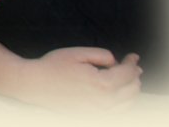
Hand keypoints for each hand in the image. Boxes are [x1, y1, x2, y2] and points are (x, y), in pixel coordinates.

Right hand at [18, 48, 141, 111]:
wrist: (33, 84)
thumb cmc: (52, 66)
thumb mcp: (77, 53)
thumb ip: (101, 55)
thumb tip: (115, 62)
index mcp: (102, 83)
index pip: (128, 73)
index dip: (132, 63)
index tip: (133, 57)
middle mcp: (104, 101)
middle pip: (132, 89)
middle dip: (134, 75)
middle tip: (131, 66)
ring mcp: (98, 111)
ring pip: (128, 103)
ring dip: (131, 90)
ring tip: (128, 79)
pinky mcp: (92, 116)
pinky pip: (117, 112)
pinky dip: (124, 103)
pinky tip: (118, 95)